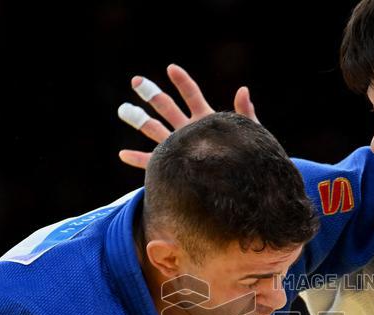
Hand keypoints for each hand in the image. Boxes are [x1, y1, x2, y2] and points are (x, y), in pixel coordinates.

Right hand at [118, 63, 258, 168]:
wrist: (243, 186)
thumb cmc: (250, 159)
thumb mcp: (249, 134)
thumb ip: (245, 113)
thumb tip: (243, 89)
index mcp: (206, 120)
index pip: (192, 95)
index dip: (182, 82)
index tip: (171, 68)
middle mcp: (189, 131)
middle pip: (166, 107)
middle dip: (151, 94)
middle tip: (136, 81)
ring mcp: (179, 149)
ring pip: (154, 130)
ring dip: (139, 120)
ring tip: (123, 110)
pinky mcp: (173, 169)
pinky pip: (152, 163)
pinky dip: (137, 159)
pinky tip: (123, 154)